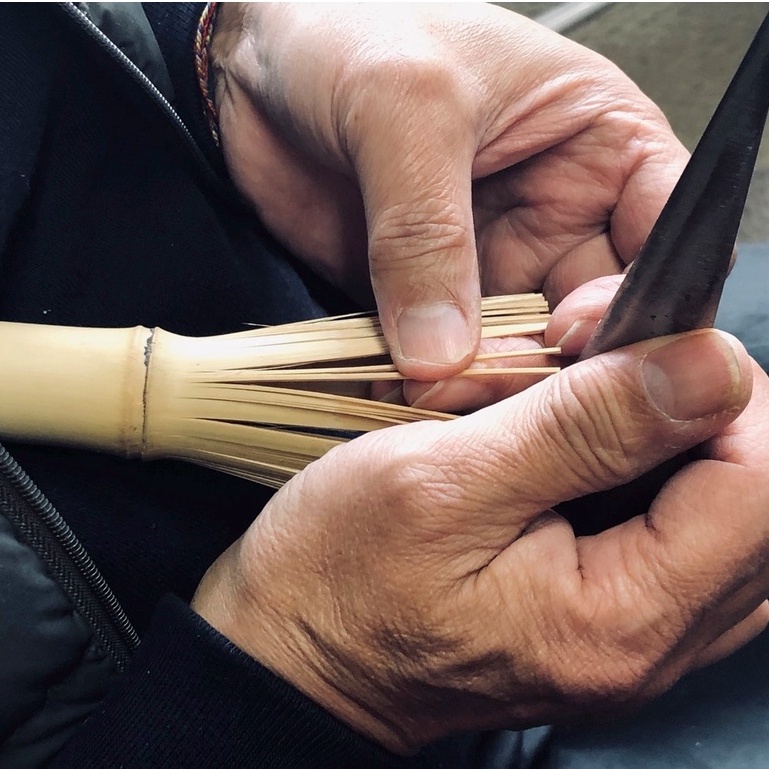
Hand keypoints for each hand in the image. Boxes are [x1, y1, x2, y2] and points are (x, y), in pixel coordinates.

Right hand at [192, 329, 768, 753]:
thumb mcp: (444, 477)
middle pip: (754, 501)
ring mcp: (629, 637)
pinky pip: (672, 535)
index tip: (637, 343)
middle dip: (692, 408)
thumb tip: (707, 368)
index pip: (759, 486)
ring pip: (722, 516)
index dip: (720, 391)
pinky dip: (638, 473)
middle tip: (603, 366)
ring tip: (576, 408)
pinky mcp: (601, 618)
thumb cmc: (339, 573)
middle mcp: (646, 643)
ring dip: (665, 438)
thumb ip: (581, 426)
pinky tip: (569, 450)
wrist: (293, 650)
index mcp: (618, 618)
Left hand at [211, 3, 688, 385]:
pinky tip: (402, 390)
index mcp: (596, 141)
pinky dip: (431, 382)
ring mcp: (493, 259)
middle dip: (554, 359)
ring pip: (521, 347)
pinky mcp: (431, 293)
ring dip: (486, 380)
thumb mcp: (406, 104)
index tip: (582, 332)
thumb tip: (442, 347)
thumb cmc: (350, 28)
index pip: (667, 233)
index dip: (645, 295)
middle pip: (595, 312)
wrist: (261, 66)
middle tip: (498, 379)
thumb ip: (428, 228)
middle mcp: (557, 211)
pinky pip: (448, 356)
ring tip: (438, 391)